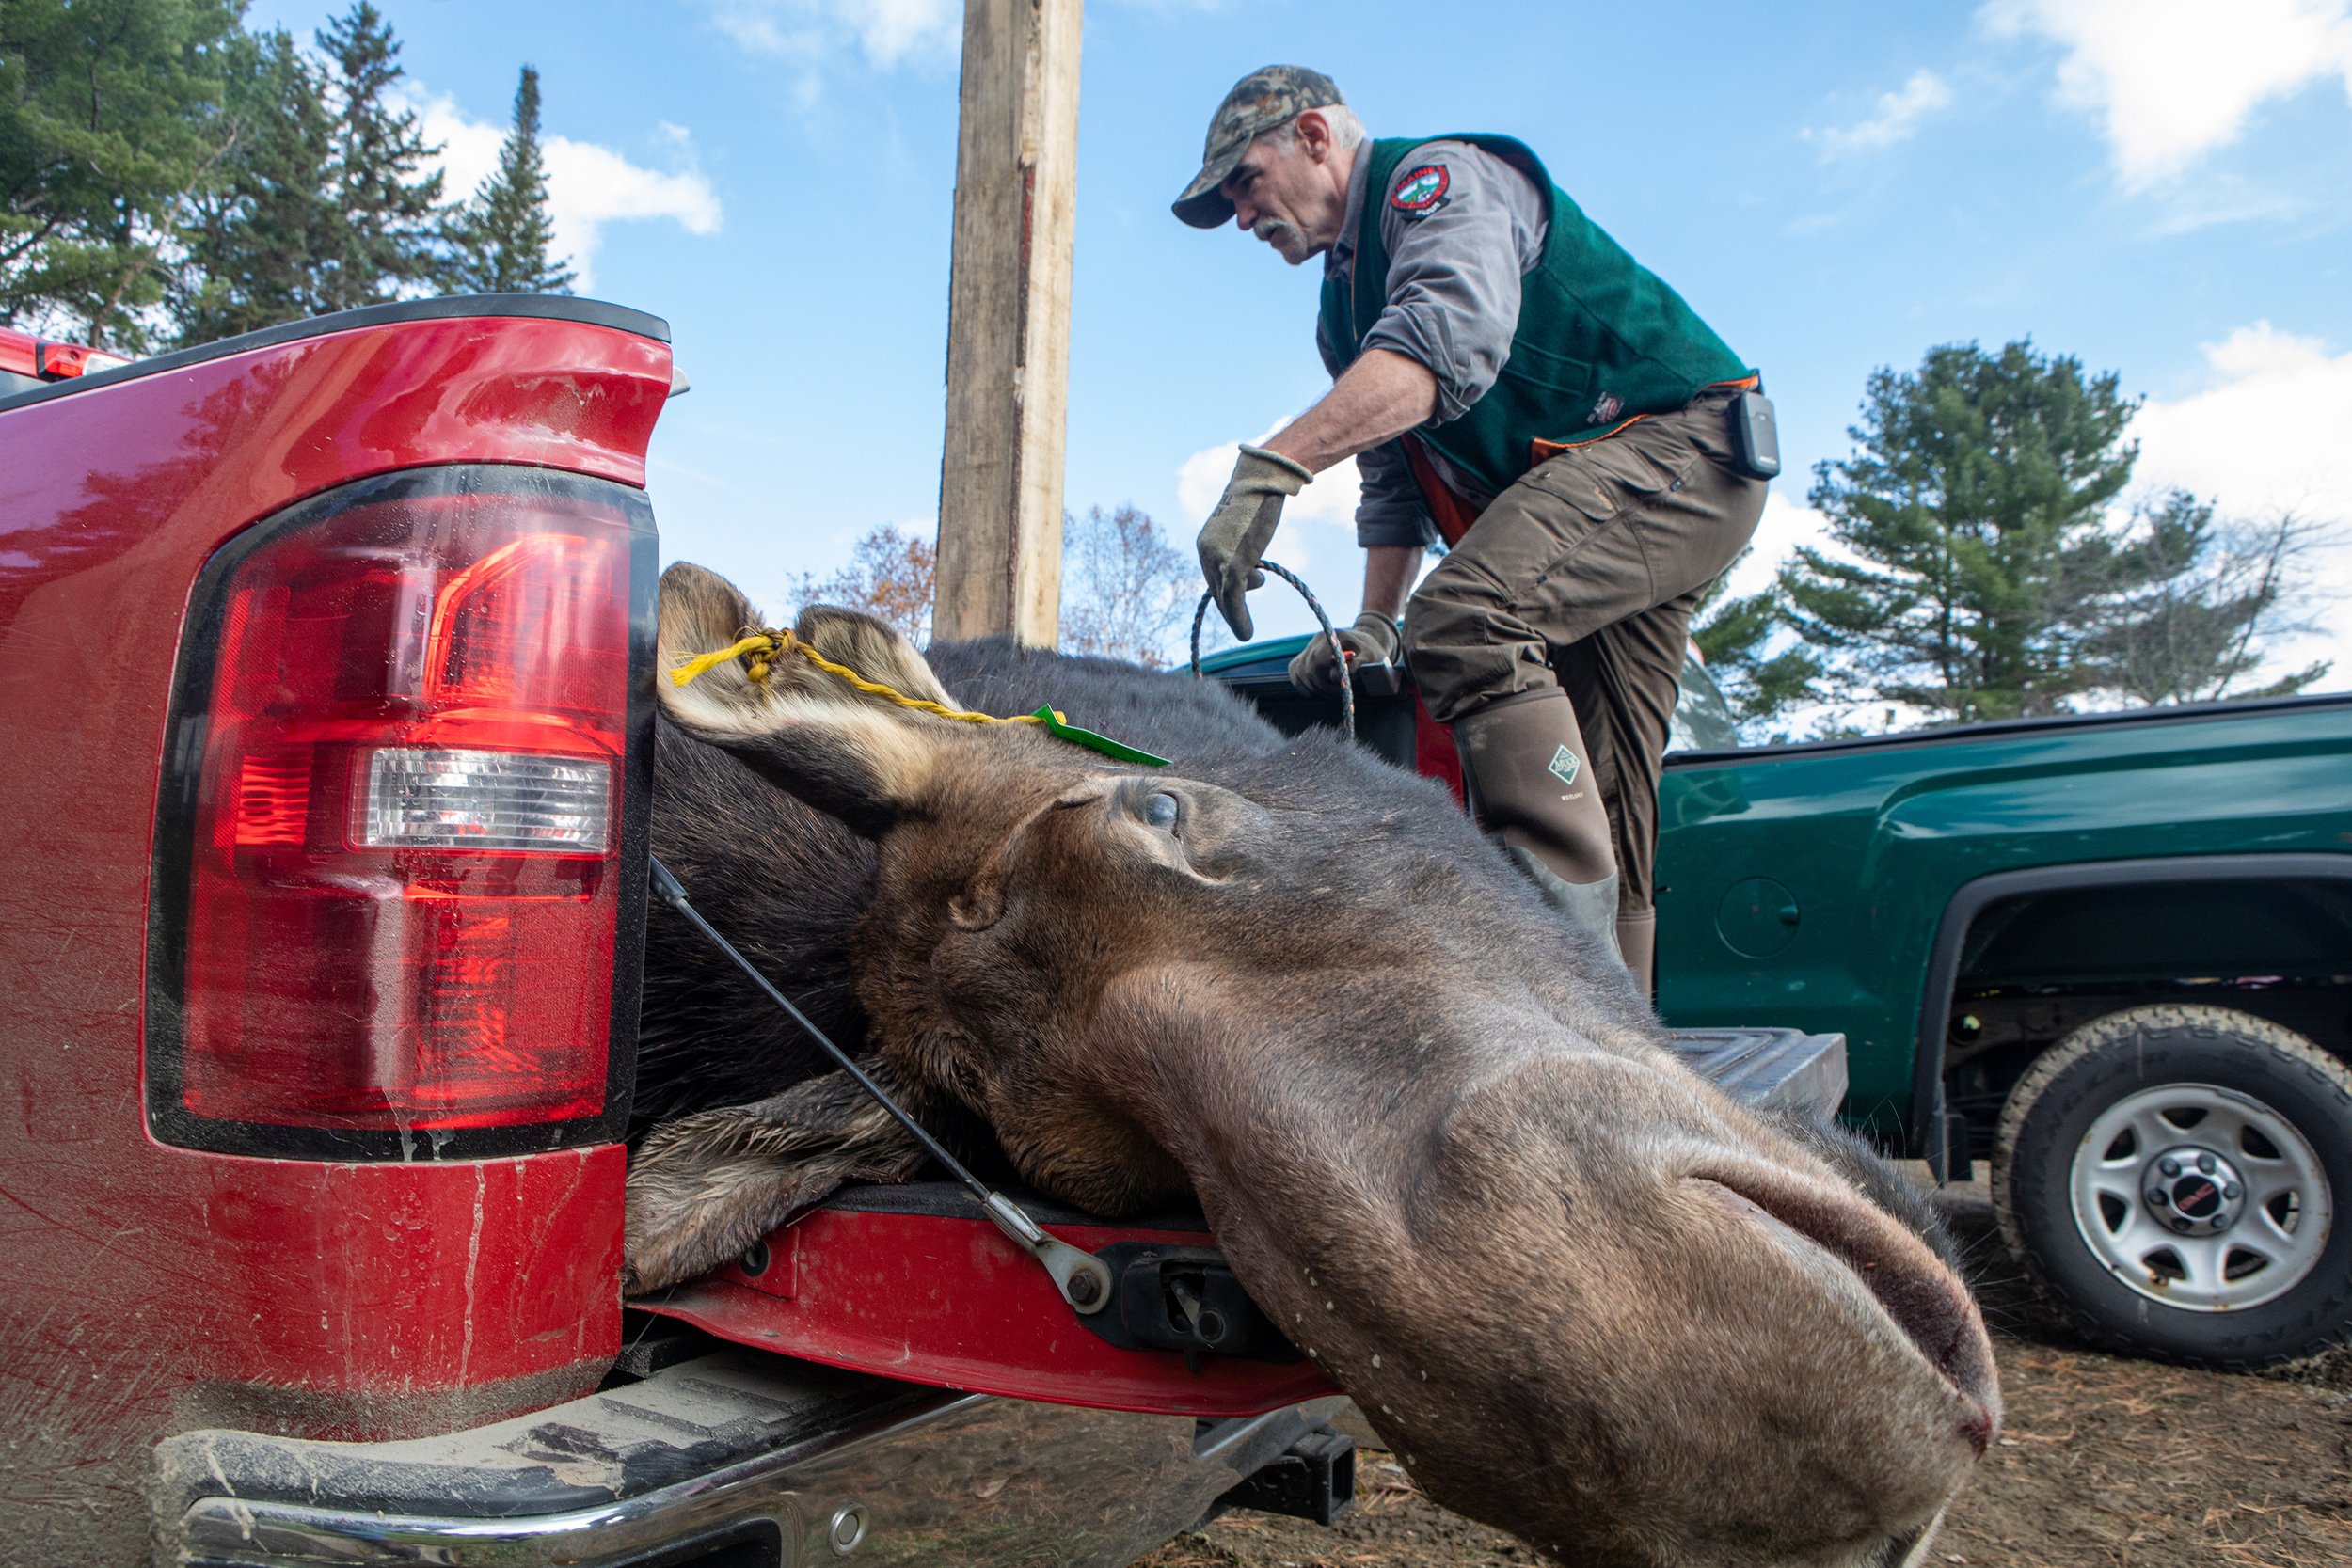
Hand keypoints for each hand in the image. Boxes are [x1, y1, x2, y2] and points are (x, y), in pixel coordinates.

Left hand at [1196, 444, 1313, 639]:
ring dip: (1234, 618)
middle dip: (1230, 609)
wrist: (1264, 481)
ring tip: (1246, 633)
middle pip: (1216, 589)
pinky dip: (1238, 618)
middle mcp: (1205, 550)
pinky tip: (1246, 633)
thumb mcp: (1247, 530)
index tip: (1237, 606)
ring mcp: (1216, 557)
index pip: (1213, 576)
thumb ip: (1244, 551)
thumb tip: (1253, 576)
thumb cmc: (1260, 500)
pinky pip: (1232, 598)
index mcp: (1206, 542)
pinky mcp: (1232, 562)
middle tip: (1242, 627)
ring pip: (1223, 597)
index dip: (1226, 594)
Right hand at [1287, 611, 1401, 697]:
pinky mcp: (1303, 657)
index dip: (1326, 677)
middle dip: (1323, 686)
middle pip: (1308, 670)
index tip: (1341, 685)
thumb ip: (1354, 667)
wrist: (1364, 644)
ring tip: (1332, 692)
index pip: (1318, 660)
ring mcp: (1308, 648)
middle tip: (1339, 693)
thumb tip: (1335, 677)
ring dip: (1315, 688)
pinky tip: (1317, 690)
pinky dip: (1304, 685)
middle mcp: (1316, 640)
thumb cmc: (1370, 652)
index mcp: (1333, 637)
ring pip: (1300, 673)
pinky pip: (1295, 673)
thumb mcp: (1370, 658)